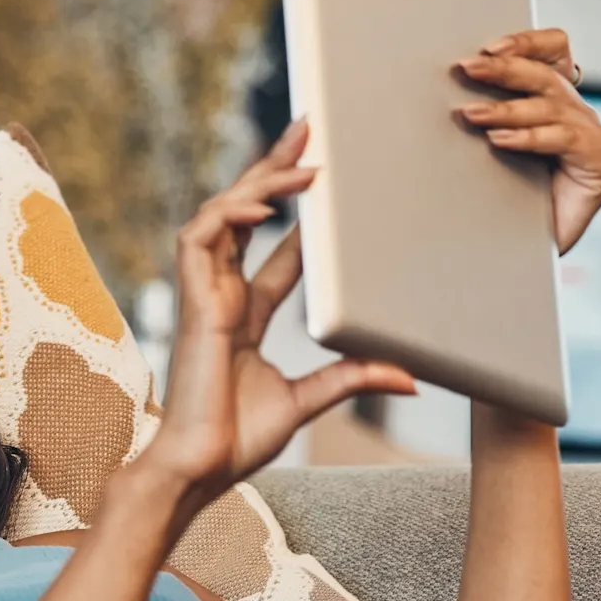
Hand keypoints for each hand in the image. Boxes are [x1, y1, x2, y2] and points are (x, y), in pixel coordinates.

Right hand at [134, 119, 416, 505]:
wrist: (199, 470)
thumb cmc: (238, 440)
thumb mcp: (309, 400)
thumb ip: (351, 378)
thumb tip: (409, 377)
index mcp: (245, 314)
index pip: (275, 247)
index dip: (298, 212)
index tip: (326, 181)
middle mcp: (223, 295)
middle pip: (246, 214)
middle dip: (274, 170)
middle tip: (307, 130)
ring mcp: (204, 296)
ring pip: (223, 215)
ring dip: (259, 184)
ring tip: (301, 163)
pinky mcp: (191, 303)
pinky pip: (199, 239)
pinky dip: (227, 216)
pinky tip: (260, 206)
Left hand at [456, 28, 600, 255]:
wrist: (525, 259)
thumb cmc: (507, 205)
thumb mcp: (495, 150)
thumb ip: (490, 117)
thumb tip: (452, 88)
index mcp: (558, 105)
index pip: (555, 54)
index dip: (527, 43)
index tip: (489, 46)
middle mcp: (581, 116)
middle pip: (547, 76)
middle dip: (504, 70)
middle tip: (467, 68)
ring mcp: (596, 139)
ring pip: (551, 107)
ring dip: (506, 109)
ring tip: (471, 114)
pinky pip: (564, 139)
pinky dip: (529, 137)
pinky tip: (500, 141)